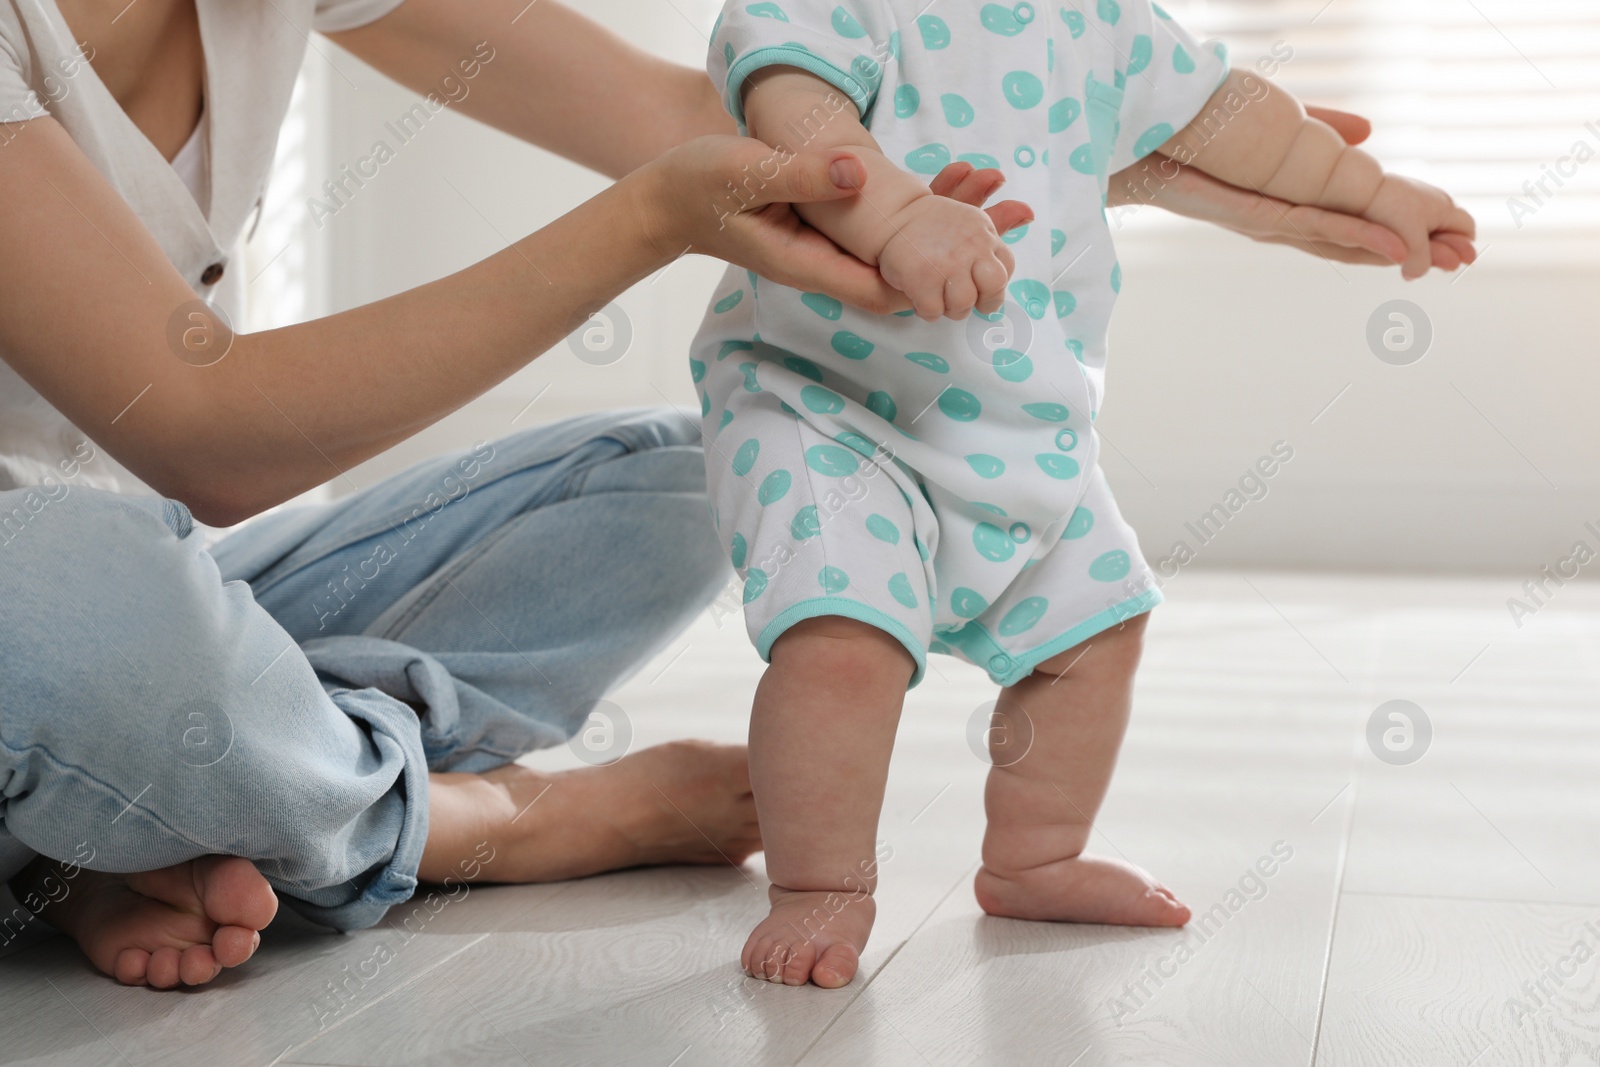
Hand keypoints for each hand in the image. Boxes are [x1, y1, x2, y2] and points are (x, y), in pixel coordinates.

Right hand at [633, 136, 1029, 313]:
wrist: (669, 198)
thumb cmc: (700, 187)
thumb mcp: (746, 172)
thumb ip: (801, 177)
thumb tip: (858, 173)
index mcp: (810, 265)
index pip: (887, 288)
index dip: (937, 280)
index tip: (980, 254)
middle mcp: (828, 264)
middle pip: (908, 273)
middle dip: (960, 250)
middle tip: (1016, 215)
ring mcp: (831, 248)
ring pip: (903, 249)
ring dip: (949, 224)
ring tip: (1000, 191)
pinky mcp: (832, 228)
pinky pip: (888, 226)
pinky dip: (923, 206)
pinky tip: (954, 182)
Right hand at [877, 193, 1013, 320]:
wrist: (891, 217)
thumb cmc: (930, 225)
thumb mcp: (969, 218)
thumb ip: (1001, 219)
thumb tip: (1029, 213)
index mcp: (984, 234)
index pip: (1005, 267)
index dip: (994, 284)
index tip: (983, 288)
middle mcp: (970, 248)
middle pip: (993, 289)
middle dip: (983, 301)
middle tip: (966, 301)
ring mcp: (946, 264)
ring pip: (962, 306)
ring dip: (950, 308)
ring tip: (939, 296)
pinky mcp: (922, 279)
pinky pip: (934, 312)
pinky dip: (927, 311)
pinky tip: (921, 298)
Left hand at [1112, 106, 1476, 273]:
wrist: (1131, 147)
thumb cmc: (1190, 139)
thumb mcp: (1272, 128)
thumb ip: (1321, 129)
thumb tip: (1368, 132)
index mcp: (1287, 199)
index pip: (1359, 220)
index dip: (1407, 229)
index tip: (1452, 236)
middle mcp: (1280, 219)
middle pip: (1359, 242)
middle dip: (1415, 250)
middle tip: (1467, 258)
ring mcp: (1267, 219)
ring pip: (1344, 240)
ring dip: (1397, 252)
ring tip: (1442, 259)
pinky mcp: (1249, 214)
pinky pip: (1310, 227)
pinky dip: (1354, 239)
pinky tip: (1392, 247)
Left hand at [1363, 173, 1477, 279]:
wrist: (1362, 188)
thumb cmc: (1390, 211)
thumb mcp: (1411, 243)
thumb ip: (1420, 262)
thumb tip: (1414, 275)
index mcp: (1446, 208)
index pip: (1467, 231)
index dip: (1462, 249)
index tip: (1451, 263)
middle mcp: (1436, 200)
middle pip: (1450, 228)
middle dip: (1444, 247)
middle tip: (1433, 263)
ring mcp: (1419, 198)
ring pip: (1430, 225)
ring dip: (1425, 242)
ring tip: (1412, 255)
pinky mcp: (1402, 199)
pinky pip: (1412, 219)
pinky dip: (1409, 233)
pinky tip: (1396, 241)